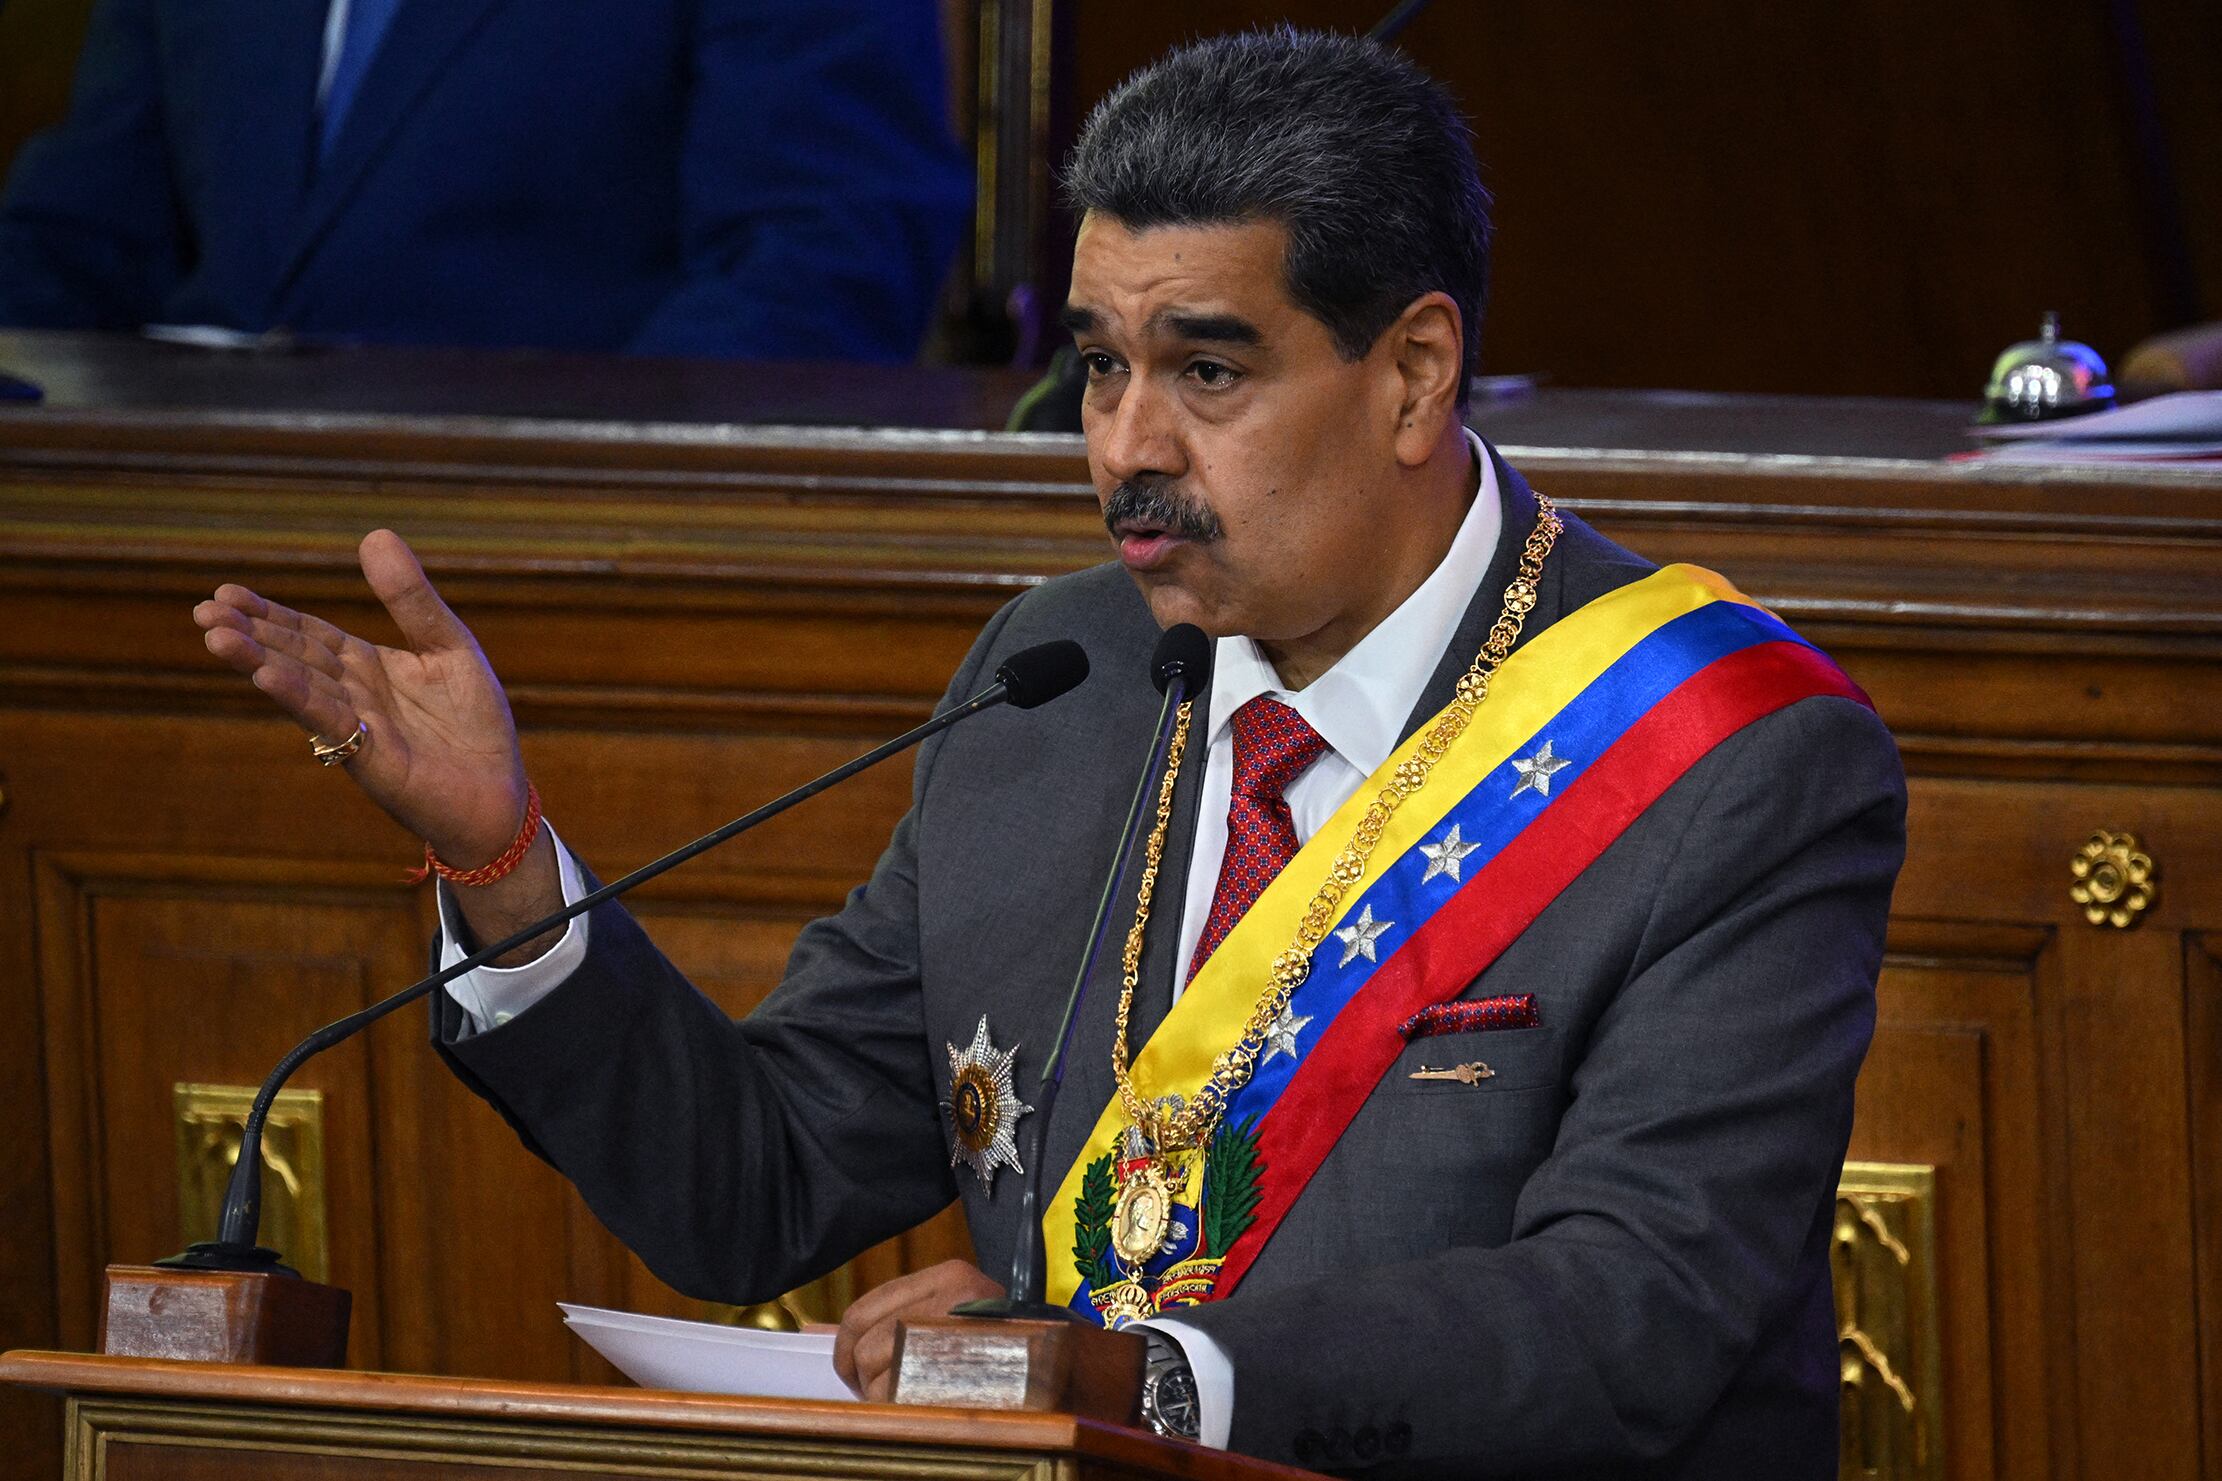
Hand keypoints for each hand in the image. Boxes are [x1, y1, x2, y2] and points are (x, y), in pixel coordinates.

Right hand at [193, 529, 526, 863]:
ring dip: (259, 661)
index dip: (267, 614)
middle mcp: (352, 696)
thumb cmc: (474, 724)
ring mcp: (356, 728)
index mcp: (367, 667)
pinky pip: (329, 722)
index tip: (224, 592)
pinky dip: (299, 698)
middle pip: (293, 657)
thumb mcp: (449, 645)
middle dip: (249, 634)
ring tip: (216, 636)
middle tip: (204, 611)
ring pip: (300, 687)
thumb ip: (412, 599)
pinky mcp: (369, 759)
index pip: (308, 634)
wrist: (499, 794)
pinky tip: (265, 676)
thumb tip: (375, 534)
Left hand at [831, 1260, 1004, 1401]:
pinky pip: (897, 1391)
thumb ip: (897, 1315)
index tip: (854, 1371)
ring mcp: (957, 1329)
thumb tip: (824, 1333)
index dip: (846, 1347)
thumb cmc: (1000, 1351)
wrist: (1063, 1372)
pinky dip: (895, 1407)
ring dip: (880, 1394)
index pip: (863, 1309)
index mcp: (950, 1275)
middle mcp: (953, 1293)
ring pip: (876, 1365)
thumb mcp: (952, 1316)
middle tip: (878, 1392)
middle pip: (863, 1338)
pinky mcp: (960, 1365)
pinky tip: (917, 1409)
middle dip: (859, 1374)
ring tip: (907, 1400)